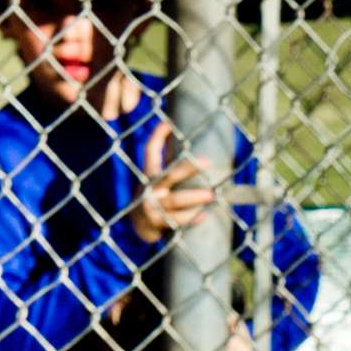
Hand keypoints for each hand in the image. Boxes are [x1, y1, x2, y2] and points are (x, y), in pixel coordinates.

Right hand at [130, 119, 215, 244]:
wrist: (139, 226)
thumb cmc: (155, 196)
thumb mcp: (156, 179)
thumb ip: (169, 165)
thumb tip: (181, 139)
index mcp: (149, 175)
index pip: (150, 152)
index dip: (157, 137)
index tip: (168, 123)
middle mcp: (150, 189)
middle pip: (170, 175)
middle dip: (188, 168)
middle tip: (207, 162)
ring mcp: (153, 207)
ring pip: (175, 201)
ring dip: (194, 197)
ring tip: (212, 195)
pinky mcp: (158, 224)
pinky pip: (178, 221)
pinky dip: (192, 219)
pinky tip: (204, 215)